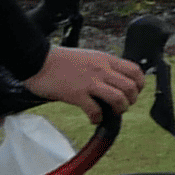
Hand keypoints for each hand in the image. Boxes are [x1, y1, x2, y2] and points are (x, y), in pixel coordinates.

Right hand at [29, 45, 143, 113]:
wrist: (36, 60)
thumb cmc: (59, 60)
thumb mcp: (89, 56)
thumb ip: (103, 66)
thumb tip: (114, 81)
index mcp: (105, 59)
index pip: (135, 71)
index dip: (139, 85)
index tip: (133, 92)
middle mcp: (101, 70)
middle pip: (131, 87)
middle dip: (131, 100)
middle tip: (122, 105)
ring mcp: (89, 82)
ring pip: (119, 98)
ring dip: (119, 109)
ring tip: (111, 112)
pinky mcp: (76, 94)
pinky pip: (95, 110)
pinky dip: (98, 118)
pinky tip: (94, 118)